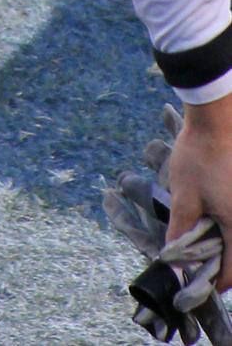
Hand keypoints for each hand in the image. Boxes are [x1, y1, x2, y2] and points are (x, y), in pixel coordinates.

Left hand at [168, 93, 231, 292]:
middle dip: (220, 262)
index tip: (198, 286)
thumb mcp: (183, 195)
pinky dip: (226, 222)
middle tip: (196, 262)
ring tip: (201, 237)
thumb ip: (179, 230)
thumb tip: (173, 259)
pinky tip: (211, 214)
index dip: (215, 283)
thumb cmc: (200, 154)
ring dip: (223, 240)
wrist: (217, 115)